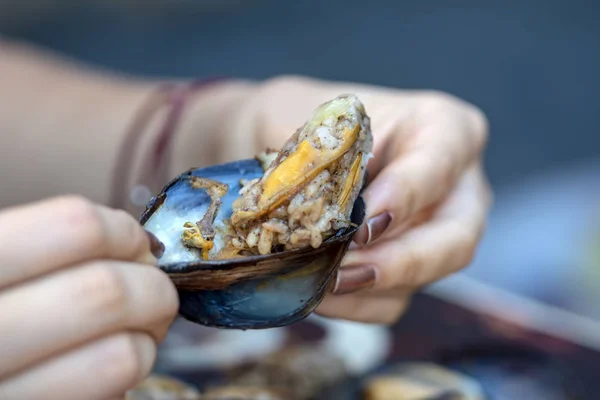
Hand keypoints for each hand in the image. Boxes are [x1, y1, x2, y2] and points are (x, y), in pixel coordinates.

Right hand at [0, 196, 177, 399]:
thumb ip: (42, 251)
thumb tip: (135, 246)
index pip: (75, 227)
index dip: (123, 232)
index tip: (135, 245)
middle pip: (106, 294)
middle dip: (152, 289)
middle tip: (154, 293)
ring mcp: (3, 393)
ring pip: (120, 358)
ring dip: (145, 341)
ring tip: (136, 336)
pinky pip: (107, 398)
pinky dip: (122, 378)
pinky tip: (104, 370)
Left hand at [246, 76, 491, 323]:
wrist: (300, 148)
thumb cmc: (318, 128)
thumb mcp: (319, 125)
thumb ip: (327, 159)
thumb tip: (323, 217)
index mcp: (444, 129)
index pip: (437, 166)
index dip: (402, 199)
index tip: (361, 225)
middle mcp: (456, 187)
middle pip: (456, 239)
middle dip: (399, 263)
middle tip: (346, 271)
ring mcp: (439, 233)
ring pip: (427, 278)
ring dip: (367, 289)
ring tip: (318, 285)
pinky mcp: (412, 268)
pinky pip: (395, 301)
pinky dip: (355, 304)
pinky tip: (319, 294)